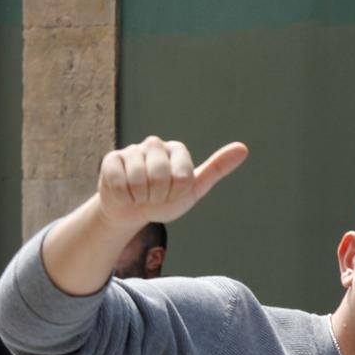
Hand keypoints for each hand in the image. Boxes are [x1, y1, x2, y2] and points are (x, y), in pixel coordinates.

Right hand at [97, 136, 247, 229]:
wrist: (135, 210)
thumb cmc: (167, 199)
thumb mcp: (194, 189)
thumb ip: (217, 168)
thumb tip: (243, 148)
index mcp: (177, 150)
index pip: (183, 176)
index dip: (178, 192)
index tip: (174, 194)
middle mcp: (154, 144)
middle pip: (160, 176)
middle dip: (159, 195)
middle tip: (155, 196)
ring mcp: (131, 150)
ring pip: (138, 179)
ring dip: (141, 197)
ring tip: (141, 195)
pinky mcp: (111, 159)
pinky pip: (118, 182)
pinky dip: (124, 196)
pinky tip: (125, 193)